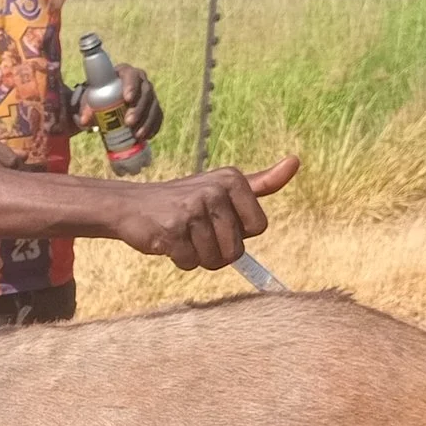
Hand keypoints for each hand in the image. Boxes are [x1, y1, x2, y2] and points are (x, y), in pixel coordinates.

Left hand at [77, 63, 162, 141]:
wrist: (106, 100)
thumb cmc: (98, 95)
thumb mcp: (90, 98)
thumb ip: (86, 107)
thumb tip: (84, 121)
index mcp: (125, 73)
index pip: (132, 75)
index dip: (132, 86)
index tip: (128, 99)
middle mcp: (140, 80)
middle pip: (146, 92)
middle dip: (139, 108)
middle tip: (128, 122)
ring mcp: (148, 94)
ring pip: (154, 105)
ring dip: (147, 121)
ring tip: (137, 135)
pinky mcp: (153, 106)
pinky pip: (158, 116)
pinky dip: (154, 127)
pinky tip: (147, 137)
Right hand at [113, 157, 296, 269]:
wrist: (131, 205)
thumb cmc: (182, 200)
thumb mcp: (222, 187)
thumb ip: (261, 182)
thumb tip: (295, 162)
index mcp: (232, 179)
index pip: (258, 227)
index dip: (239, 233)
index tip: (219, 219)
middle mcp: (214, 191)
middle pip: (236, 250)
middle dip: (217, 251)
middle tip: (197, 232)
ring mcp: (192, 210)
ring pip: (214, 260)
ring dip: (197, 256)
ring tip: (182, 235)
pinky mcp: (172, 230)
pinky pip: (190, 263)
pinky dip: (180, 260)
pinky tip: (168, 241)